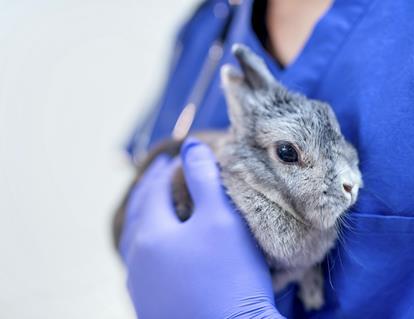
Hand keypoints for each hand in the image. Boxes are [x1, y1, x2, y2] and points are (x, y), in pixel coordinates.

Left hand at [120, 139, 284, 318]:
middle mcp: (137, 260)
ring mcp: (140, 287)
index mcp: (150, 234)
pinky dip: (150, 245)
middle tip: (158, 171)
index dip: (166, 170)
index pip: (153, 190)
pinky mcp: (151, 307)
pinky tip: (160, 250)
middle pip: (138, 214)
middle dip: (149, 189)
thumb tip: (190, 145)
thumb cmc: (230, 276)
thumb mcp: (220, 218)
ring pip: (137, 242)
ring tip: (152, 205)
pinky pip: (143, 266)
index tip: (176, 156)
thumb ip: (203, 178)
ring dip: (145, 216)